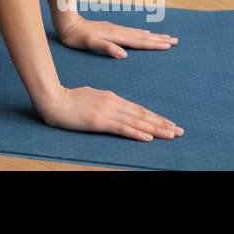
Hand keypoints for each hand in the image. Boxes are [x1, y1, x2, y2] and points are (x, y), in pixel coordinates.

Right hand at [36, 84, 182, 141]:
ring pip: (137, 122)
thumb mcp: (91, 95)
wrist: (54, 99)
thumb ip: (104, 101)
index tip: (169, 123)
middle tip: (179, 131)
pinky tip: (148, 138)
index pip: (138, 109)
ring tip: (171, 134)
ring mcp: (108, 112)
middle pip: (142, 115)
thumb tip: (113, 105)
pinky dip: (137, 133)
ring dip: (156, 129)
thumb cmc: (69, 98)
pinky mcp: (100, 121)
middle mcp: (113, 103)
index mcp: (112, 97)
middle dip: (162, 124)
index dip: (155, 118)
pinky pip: (122, 128)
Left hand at [54, 13, 177, 58]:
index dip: (154, 44)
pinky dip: (142, 33)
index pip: (139, 42)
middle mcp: (119, 31)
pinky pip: (132, 32)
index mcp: (116, 37)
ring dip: (153, 36)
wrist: (67, 24)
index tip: (169, 45)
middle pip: (143, 36)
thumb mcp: (90, 44)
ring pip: (139, 33)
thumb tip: (124, 54)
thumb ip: (107, 48)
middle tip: (176, 41)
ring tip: (166, 37)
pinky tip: (145, 32)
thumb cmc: (77, 37)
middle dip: (160, 39)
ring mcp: (116, 29)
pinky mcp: (112, 29)